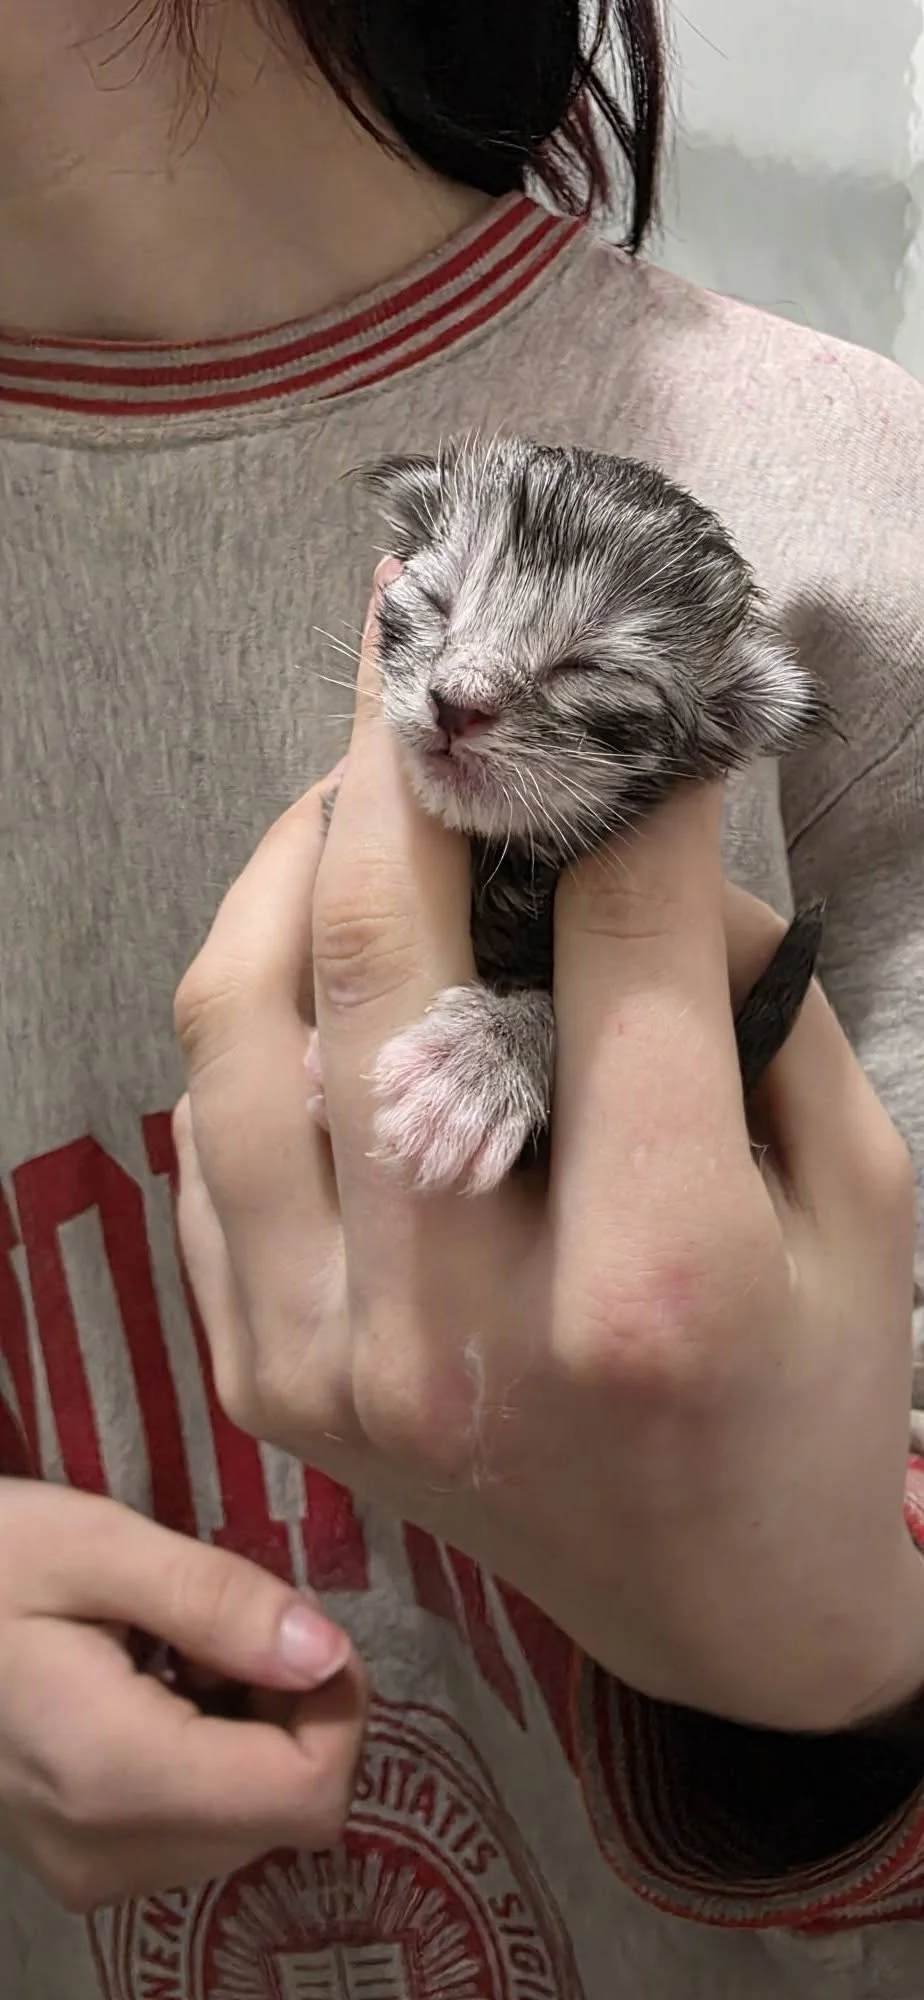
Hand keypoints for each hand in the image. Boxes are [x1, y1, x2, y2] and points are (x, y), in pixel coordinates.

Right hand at [0, 1480, 364, 1911]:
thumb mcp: (97, 1545)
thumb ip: (217, 1599)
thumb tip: (326, 1651)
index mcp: (115, 1773)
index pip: (309, 1795)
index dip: (337, 1707)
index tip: (298, 1625)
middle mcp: (109, 1852)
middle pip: (287, 1813)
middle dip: (294, 1711)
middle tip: (229, 1623)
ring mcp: (90, 1871)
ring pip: (250, 1823)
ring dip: (253, 1730)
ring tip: (180, 1649)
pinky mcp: (82, 1864)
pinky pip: (199, 1826)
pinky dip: (211, 1754)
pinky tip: (159, 1684)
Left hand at [174, 586, 923, 1737]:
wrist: (717, 1610)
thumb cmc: (812, 1395)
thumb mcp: (859, 1195)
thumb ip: (748, 1004)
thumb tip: (630, 836)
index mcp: (655, 1282)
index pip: (613, 950)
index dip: (617, 789)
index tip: (608, 688)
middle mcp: (463, 1325)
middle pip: (383, 957)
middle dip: (398, 758)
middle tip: (409, 645)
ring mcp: (333, 1361)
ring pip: (240, 1028)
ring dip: (286, 862)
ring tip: (350, 788)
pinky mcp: (266, 1381)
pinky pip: (206, 1136)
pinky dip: (246, 1014)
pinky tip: (309, 950)